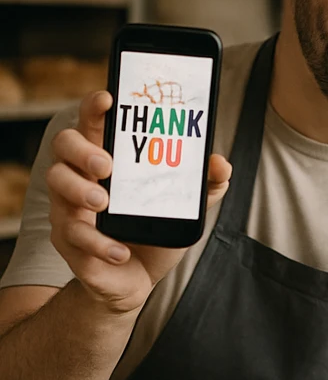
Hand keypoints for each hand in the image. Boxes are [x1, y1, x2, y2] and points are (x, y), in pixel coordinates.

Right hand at [47, 90, 231, 313]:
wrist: (136, 280)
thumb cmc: (154, 234)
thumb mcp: (184, 208)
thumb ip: (204, 185)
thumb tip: (220, 163)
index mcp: (108, 161)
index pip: (94, 124)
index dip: (95, 107)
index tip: (109, 98)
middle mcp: (82, 178)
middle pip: (64, 145)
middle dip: (82, 149)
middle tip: (107, 164)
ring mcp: (70, 208)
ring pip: (56, 184)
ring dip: (80, 190)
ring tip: (105, 202)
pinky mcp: (68, 241)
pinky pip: (73, 235)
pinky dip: (98, 243)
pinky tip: (120, 250)